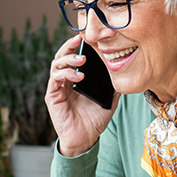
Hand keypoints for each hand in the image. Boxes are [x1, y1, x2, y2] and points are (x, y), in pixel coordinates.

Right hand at [46, 34, 117, 156]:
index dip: (79, 45)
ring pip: (56, 64)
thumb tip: (125, 72)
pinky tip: (78, 76)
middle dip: (70, 45)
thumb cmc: (94, 121)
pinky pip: (55, 79)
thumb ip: (114, 86)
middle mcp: (65, 80)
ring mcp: (58, 87)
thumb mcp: (109, 100)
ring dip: (68, 59)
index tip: (87, 36)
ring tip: (81, 60)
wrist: (85, 140)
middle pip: (62, 56)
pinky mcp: (52, 96)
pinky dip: (65, 74)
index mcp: (76, 79)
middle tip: (80, 39)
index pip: (74, 56)